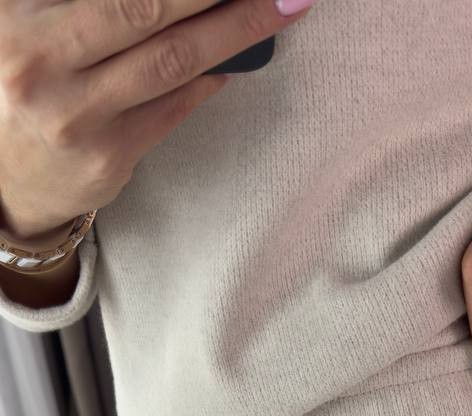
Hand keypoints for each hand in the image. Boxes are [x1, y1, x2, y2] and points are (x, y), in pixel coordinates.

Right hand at [0, 0, 315, 238]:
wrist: (0, 178)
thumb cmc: (21, 81)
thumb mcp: (28, 24)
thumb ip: (85, 3)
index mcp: (18, 19)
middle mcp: (40, 62)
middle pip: (146, 8)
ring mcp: (77, 116)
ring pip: (173, 60)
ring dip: (236, 29)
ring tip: (280, 6)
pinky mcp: (108, 157)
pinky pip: (174, 106)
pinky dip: (210, 76)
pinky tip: (236, 58)